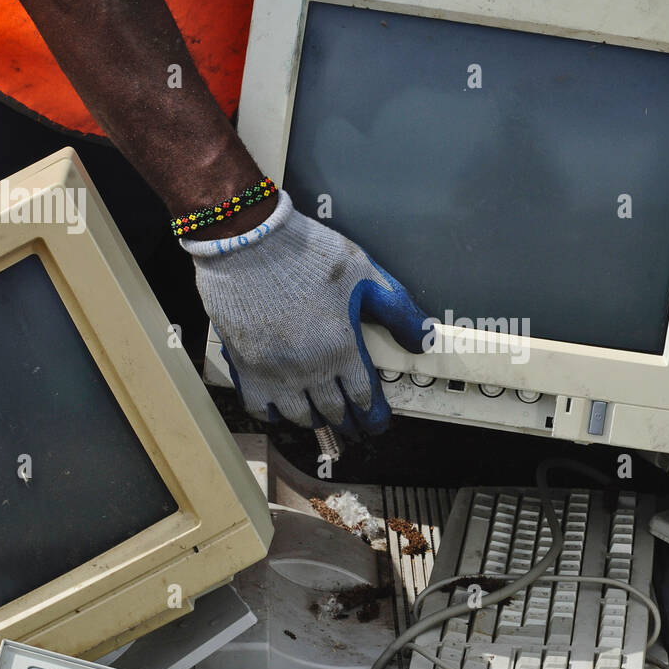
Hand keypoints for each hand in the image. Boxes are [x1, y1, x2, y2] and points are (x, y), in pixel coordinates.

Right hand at [181, 190, 427, 435]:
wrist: (249, 240)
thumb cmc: (305, 253)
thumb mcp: (366, 273)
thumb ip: (397, 310)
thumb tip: (423, 339)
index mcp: (342, 349)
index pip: (365, 399)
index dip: (374, 416)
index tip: (376, 422)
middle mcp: (310, 369)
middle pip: (335, 412)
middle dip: (349, 423)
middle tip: (354, 427)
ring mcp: (275, 372)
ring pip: (300, 415)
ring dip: (316, 421)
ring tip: (323, 420)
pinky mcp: (245, 366)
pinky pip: (260, 407)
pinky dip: (273, 413)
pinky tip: (281, 409)